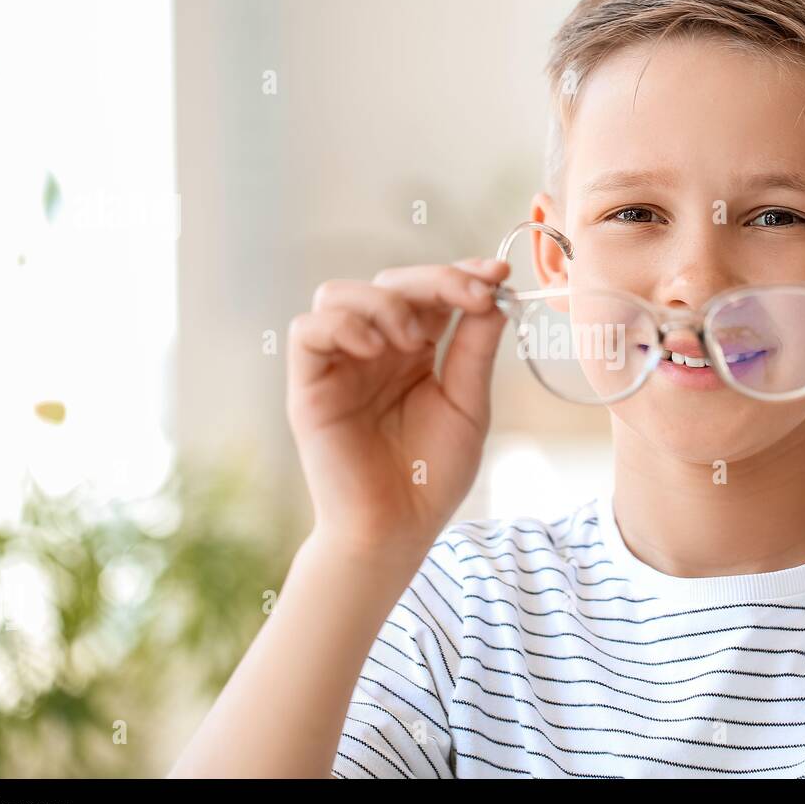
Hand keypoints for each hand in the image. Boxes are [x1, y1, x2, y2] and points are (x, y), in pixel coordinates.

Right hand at [286, 257, 510, 560]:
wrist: (396, 530)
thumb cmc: (431, 475)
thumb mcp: (468, 406)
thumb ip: (474, 350)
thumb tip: (494, 295)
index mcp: (414, 351)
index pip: (429, 292)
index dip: (460, 273)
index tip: (497, 273)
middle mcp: (373, 349)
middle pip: (389, 281)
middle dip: (434, 280)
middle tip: (471, 296)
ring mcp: (339, 364)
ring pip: (340, 293)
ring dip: (385, 302)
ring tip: (414, 341)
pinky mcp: (309, 386)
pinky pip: (307, 331)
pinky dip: (341, 326)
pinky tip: (375, 350)